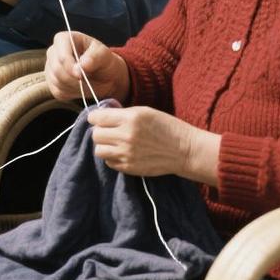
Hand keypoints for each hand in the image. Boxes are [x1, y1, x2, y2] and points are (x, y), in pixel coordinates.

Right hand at [44, 31, 129, 102]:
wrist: (104, 75)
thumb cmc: (103, 60)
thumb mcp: (104, 55)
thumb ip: (94, 57)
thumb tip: (82, 65)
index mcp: (64, 39)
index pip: (61, 55)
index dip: (69, 66)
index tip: (80, 75)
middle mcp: (53, 52)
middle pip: (57, 70)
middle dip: (74, 79)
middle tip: (89, 82)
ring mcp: (50, 68)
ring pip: (57, 82)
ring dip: (75, 87)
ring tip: (88, 84)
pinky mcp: (52, 83)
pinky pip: (58, 92)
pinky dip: (71, 93)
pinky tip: (81, 88)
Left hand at [86, 106, 220, 183]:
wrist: (184, 150)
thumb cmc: (166, 127)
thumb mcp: (144, 112)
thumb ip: (122, 114)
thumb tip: (102, 115)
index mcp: (130, 118)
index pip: (96, 118)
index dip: (95, 117)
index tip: (99, 118)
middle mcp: (126, 136)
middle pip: (95, 135)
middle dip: (101, 131)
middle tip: (110, 131)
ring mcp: (127, 154)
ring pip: (98, 150)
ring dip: (105, 145)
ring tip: (115, 142)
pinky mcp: (129, 168)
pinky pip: (109, 162)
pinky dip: (112, 157)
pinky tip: (123, 152)